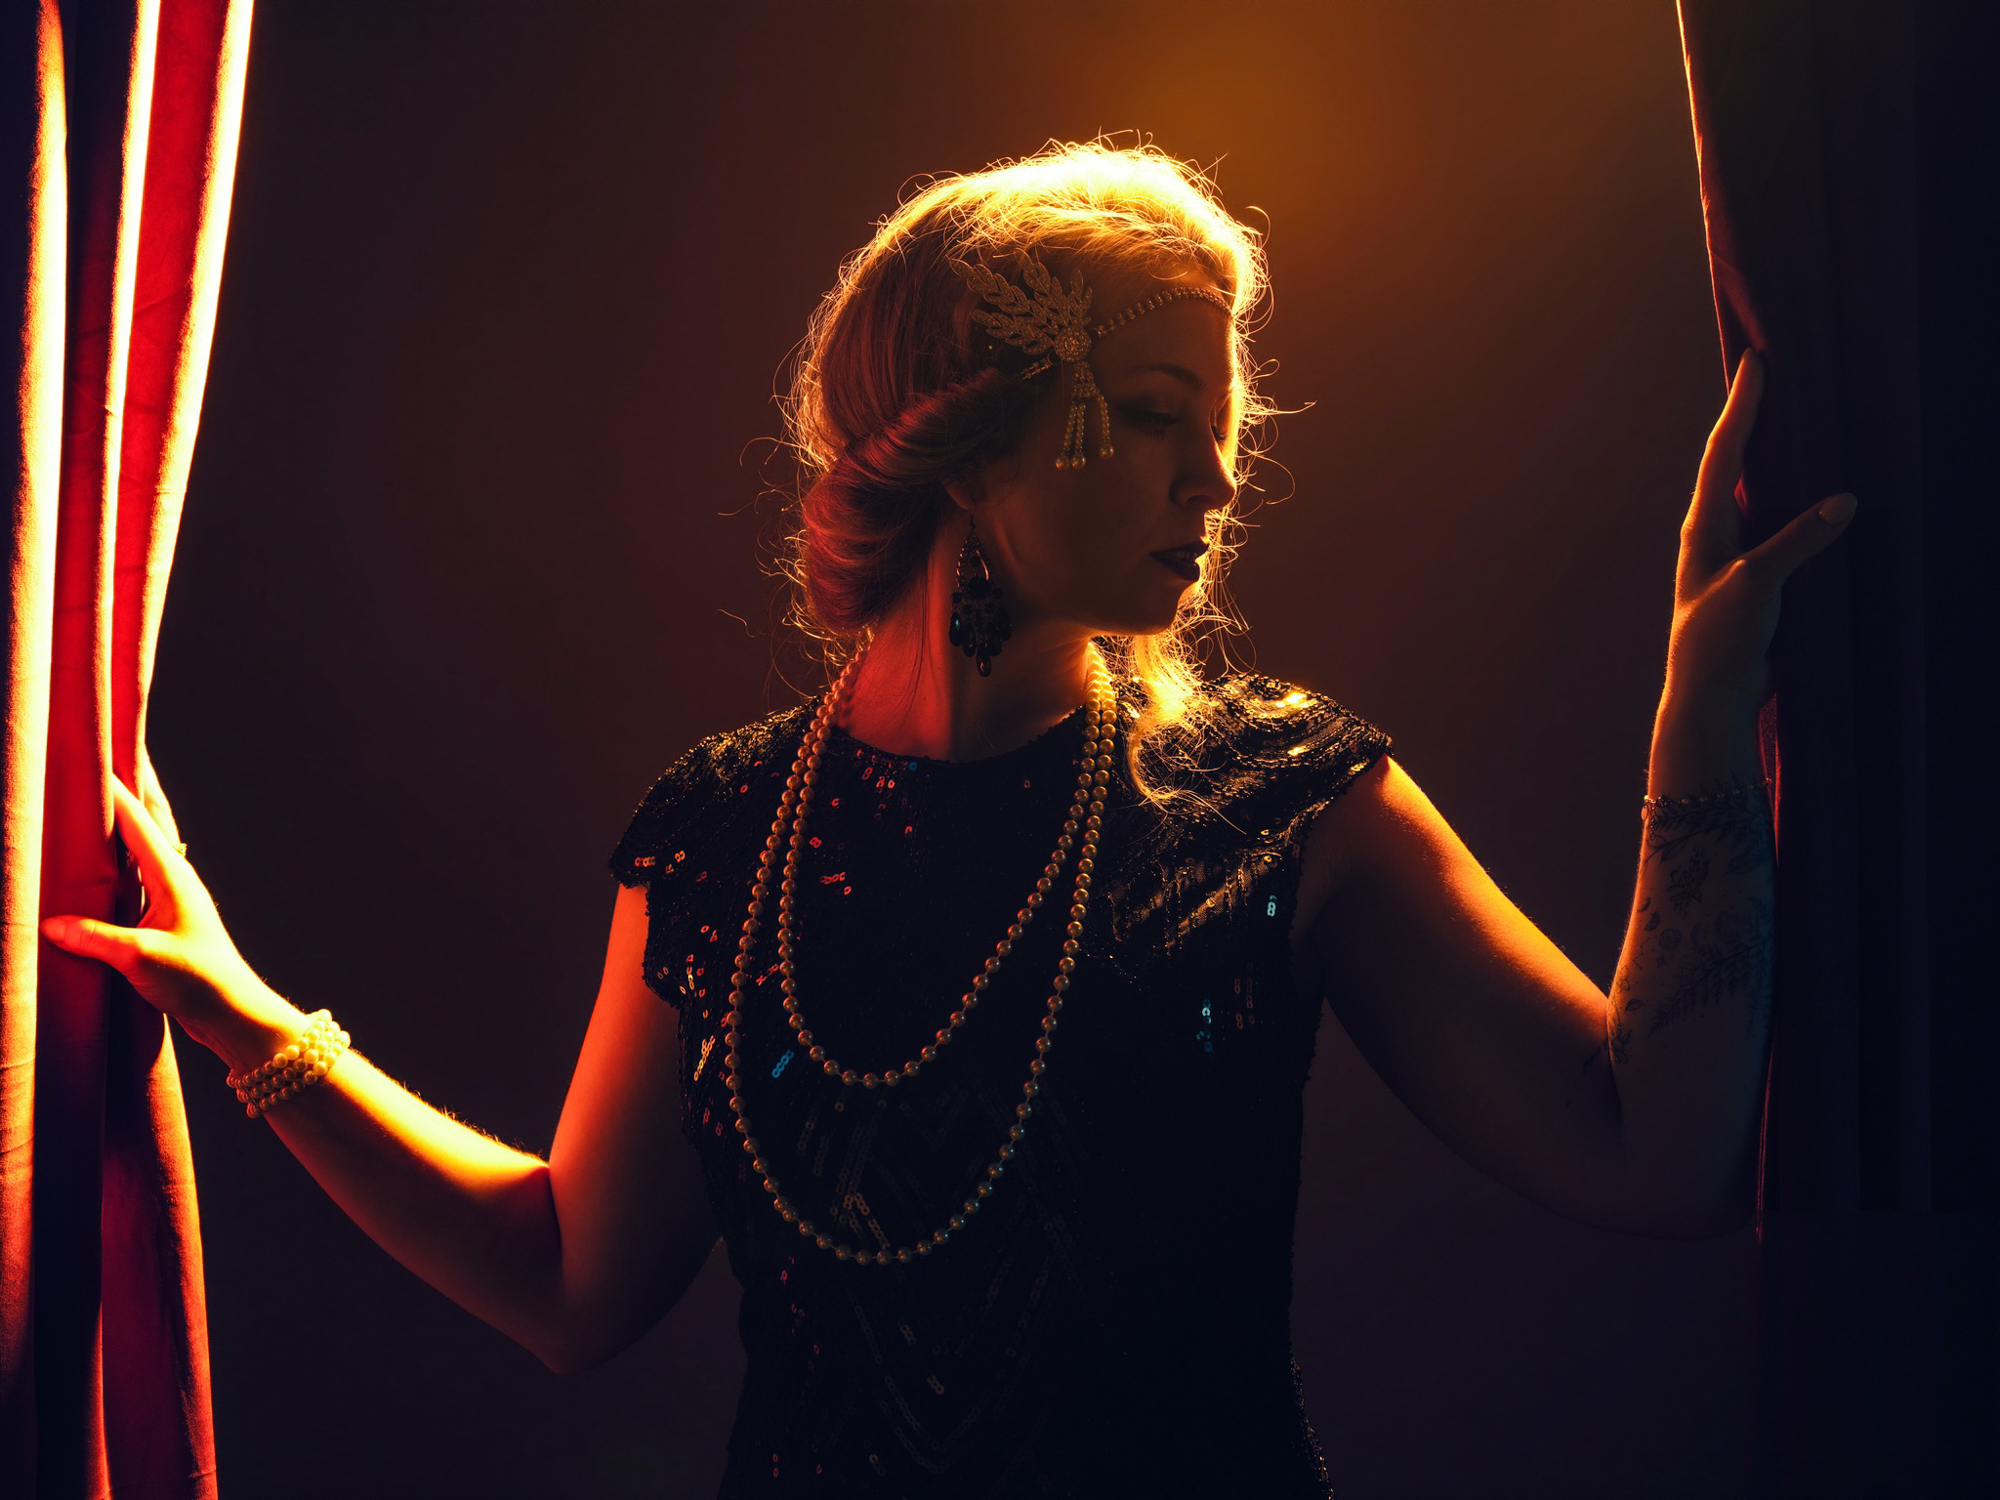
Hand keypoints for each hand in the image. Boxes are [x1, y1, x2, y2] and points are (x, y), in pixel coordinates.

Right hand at [40, 776, 285, 1056]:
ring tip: (111, 785)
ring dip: (130, 813)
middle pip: (151, 819)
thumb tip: (49, 923)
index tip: (92, 752)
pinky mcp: (165, 917)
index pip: (136, 819)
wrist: (232, 1012)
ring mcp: (171, 896)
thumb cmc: (197, 982)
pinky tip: (110, 853)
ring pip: (146, 843)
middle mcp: (174, 877)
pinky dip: (124, 851)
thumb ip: (94, 937)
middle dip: (134, 784)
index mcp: (172, 875)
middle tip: (118, 746)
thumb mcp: (139, 958)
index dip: (113, 786)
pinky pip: (139, 871)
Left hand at [1666, 350, 1857, 710]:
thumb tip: (1846, 501)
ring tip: (1804, 417)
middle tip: (1775, 372)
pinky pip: (1783, 526)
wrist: (1715, 693)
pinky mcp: (1760, 576)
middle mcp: (1718, 531)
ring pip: (1763, 493)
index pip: (1725, 453)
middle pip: (1739, 463)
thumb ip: (1798, 541)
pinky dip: (1802, 502)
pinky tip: (1825, 488)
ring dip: (1781, 459)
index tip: (1755, 363)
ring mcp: (1738, 552)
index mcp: (1705, 525)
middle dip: (1757, 420)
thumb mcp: (1759, 584)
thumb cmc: (1719, 639)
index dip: (1742, 407)